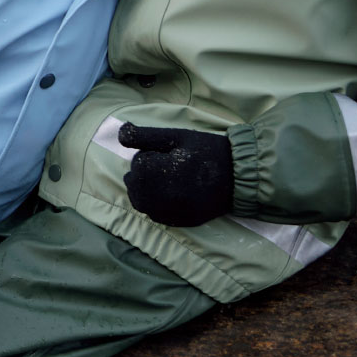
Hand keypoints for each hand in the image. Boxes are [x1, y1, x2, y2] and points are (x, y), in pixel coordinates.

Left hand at [118, 122, 233, 226]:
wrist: (237, 176)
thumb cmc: (206, 150)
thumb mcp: (175, 136)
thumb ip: (145, 136)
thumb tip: (119, 134)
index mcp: (162, 170)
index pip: (137, 163)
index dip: (148, 153)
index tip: (166, 151)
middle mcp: (163, 196)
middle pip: (134, 184)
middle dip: (143, 172)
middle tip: (165, 163)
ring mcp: (171, 212)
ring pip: (140, 202)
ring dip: (145, 188)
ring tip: (164, 177)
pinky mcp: (179, 222)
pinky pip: (154, 215)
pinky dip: (155, 203)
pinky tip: (169, 193)